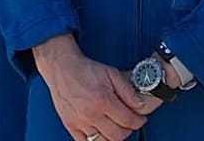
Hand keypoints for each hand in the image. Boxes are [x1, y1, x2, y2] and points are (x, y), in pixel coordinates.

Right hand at [33, 34, 155, 140]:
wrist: (63, 69)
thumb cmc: (85, 70)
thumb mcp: (112, 74)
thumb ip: (127, 91)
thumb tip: (140, 104)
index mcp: (103, 100)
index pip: (127, 120)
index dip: (138, 121)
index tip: (140, 120)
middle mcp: (91, 114)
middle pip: (117, 135)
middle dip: (129, 130)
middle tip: (131, 123)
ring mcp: (79, 122)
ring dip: (114, 137)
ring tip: (117, 128)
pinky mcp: (70, 126)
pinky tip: (102, 134)